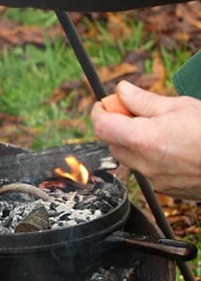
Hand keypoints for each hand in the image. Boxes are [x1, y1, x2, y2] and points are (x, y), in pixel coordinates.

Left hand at [91, 81, 200, 199]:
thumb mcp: (180, 106)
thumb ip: (144, 100)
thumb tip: (122, 91)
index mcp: (144, 139)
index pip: (101, 126)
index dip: (100, 111)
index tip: (106, 102)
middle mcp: (145, 164)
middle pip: (112, 142)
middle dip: (118, 125)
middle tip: (135, 111)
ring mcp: (156, 180)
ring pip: (130, 158)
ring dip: (134, 141)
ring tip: (160, 128)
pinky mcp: (168, 189)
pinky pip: (147, 170)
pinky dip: (151, 156)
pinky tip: (173, 146)